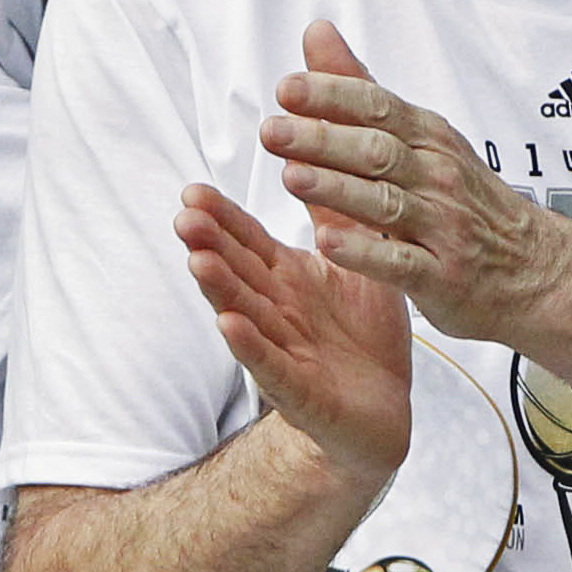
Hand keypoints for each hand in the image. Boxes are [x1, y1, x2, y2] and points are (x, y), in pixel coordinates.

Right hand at [179, 180, 411, 492]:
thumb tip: (319, 160)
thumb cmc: (366, 337)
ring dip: (220, 290)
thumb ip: (336, 220)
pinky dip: (250, 347)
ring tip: (197, 261)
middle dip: (210, 246)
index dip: (222, 218)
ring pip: (246, 314)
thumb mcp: (357, 265)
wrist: (386, 410)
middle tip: (184, 216)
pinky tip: (229, 325)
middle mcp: (278, 311)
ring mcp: (284, 351)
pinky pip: (272, 366)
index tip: (193, 191)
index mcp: (289, 279)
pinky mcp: (300, 392)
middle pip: (237, 273)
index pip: (248, 242)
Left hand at [260, 22, 564, 345]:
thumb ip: (360, 89)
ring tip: (292, 177)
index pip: (377, 107)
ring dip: (337, 189)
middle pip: (376, 152)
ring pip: (385, 203)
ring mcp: (442, 227)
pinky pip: (400, 263)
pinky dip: (364, 253)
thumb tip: (317, 32)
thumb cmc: (463, 199)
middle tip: (273, 132)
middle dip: (323, 140)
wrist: (533, 267)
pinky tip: (328, 244)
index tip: (287, 90)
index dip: (332, 97)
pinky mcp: (442, 277)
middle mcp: (437, 176)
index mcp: (428, 138)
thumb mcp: (422, 136)